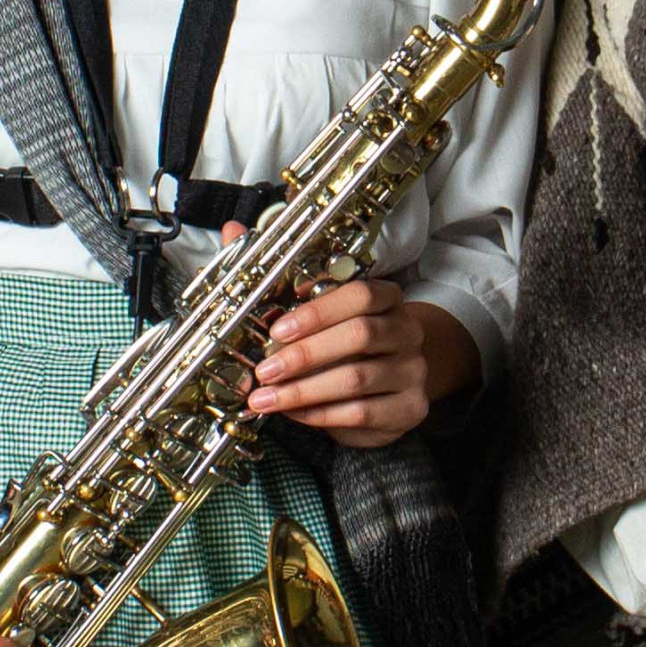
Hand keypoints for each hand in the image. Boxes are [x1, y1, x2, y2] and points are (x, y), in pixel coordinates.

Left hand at [246, 275, 472, 450]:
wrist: (394, 382)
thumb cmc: (345, 343)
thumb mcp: (318, 312)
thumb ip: (277, 276)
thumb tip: (232, 231)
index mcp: (387, 297)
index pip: (360, 295)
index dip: (318, 312)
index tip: (277, 329)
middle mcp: (406, 330)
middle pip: (360, 335)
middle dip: (305, 355)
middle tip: (264, 371)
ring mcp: (413, 370)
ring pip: (358, 379)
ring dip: (304, 390)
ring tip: (267, 399)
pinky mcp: (411, 408)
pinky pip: (363, 413)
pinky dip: (322, 415)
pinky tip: (295, 413)